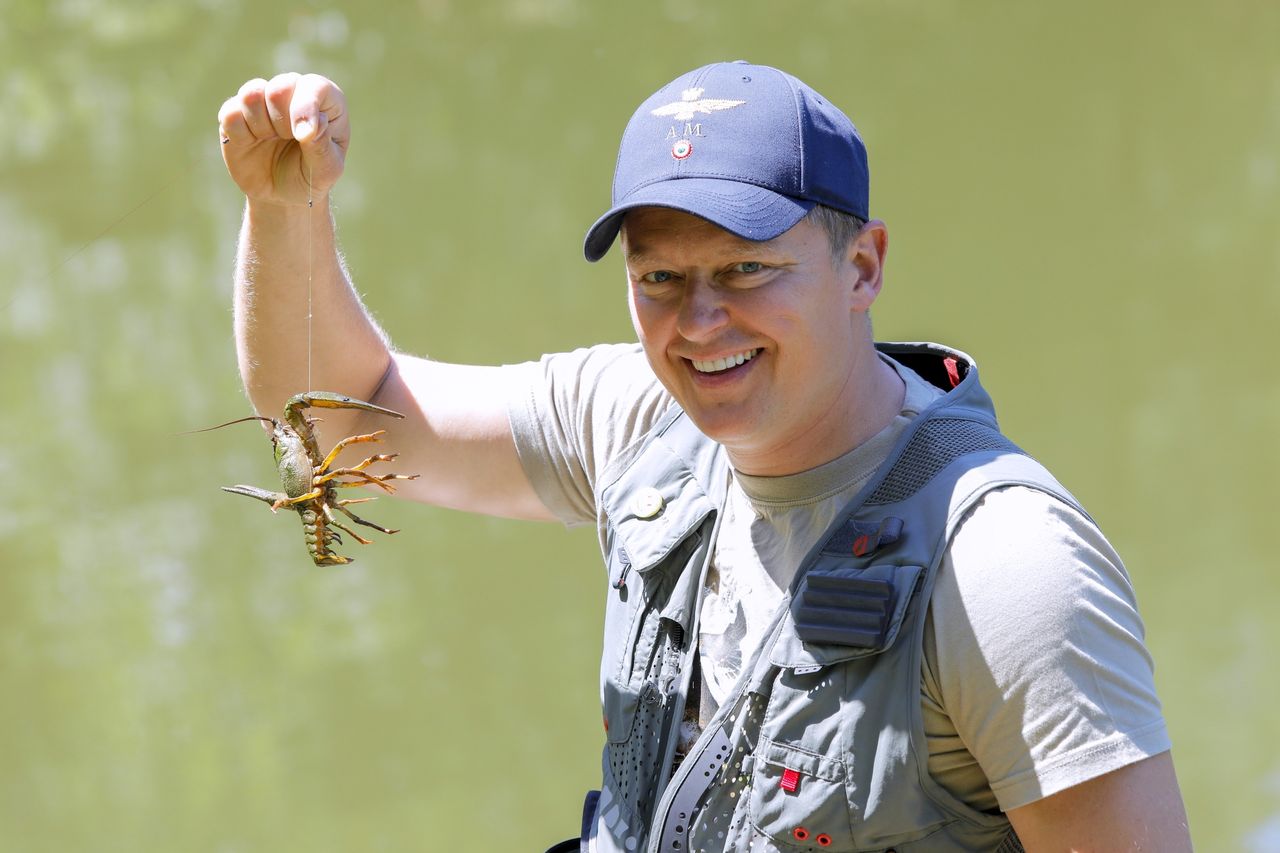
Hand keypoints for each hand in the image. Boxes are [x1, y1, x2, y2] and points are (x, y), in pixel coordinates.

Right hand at [218, 73, 349, 206]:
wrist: (282, 195)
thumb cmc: (311, 176)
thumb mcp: (326, 170)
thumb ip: (322, 147)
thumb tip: (313, 125)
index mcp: (324, 101)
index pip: (314, 87)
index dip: (306, 108)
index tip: (303, 136)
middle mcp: (292, 91)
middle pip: (279, 87)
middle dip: (283, 122)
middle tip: (289, 140)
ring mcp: (262, 99)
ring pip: (252, 94)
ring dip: (262, 126)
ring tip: (271, 140)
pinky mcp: (234, 112)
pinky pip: (230, 113)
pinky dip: (241, 134)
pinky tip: (252, 143)